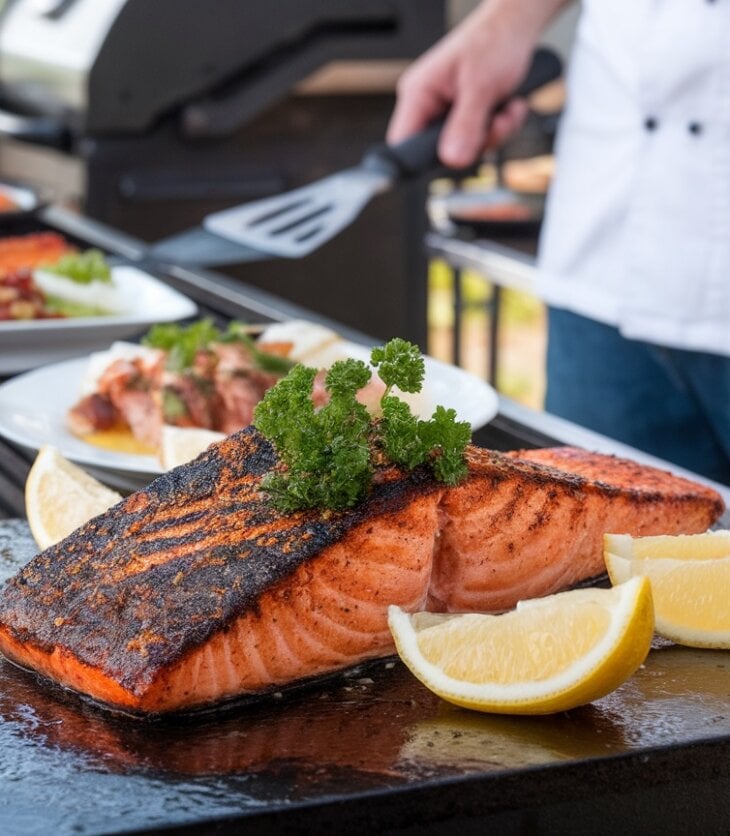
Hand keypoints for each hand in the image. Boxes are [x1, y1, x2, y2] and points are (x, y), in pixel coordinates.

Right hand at [386, 3, 537, 167]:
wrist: (516, 26)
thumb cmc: (493, 41)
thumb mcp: (480, 86)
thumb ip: (465, 124)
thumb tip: (451, 160)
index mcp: (419, 93)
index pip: (403, 142)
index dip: (421, 158)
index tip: (451, 158)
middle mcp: (429, 105)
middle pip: (440, 152)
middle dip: (475, 142)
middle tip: (495, 122)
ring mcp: (448, 113)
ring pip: (465, 149)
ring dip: (494, 134)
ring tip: (506, 109)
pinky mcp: (466, 118)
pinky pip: (480, 140)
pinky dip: (501, 128)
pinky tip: (508, 107)